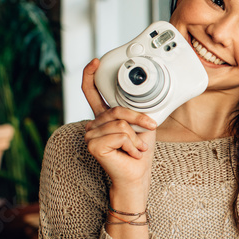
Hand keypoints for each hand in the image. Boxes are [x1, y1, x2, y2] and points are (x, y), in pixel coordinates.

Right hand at [81, 58, 157, 189]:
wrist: (136, 176)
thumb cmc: (139, 153)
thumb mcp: (141, 126)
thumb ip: (135, 112)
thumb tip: (141, 100)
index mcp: (103, 118)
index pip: (91, 93)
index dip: (91, 76)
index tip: (96, 61)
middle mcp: (93, 125)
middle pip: (117, 111)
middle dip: (138, 120)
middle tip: (148, 130)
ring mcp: (90, 135)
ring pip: (121, 124)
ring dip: (136, 139)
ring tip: (135, 149)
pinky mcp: (93, 145)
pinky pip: (121, 135)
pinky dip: (132, 145)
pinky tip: (129, 154)